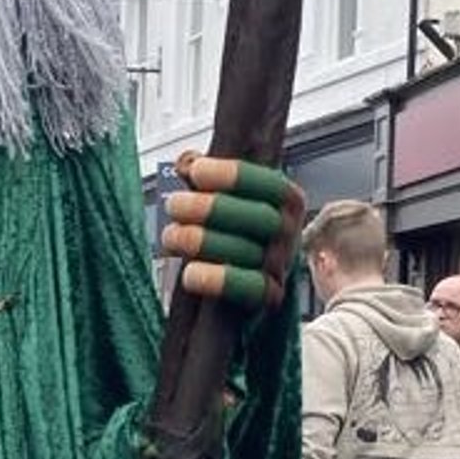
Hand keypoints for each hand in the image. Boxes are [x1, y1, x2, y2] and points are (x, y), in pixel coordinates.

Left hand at [159, 152, 304, 309]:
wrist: (245, 279)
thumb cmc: (231, 228)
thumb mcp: (222, 194)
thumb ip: (204, 173)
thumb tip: (187, 162)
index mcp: (285, 199)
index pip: (268, 184)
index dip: (231, 175)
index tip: (196, 170)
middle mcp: (289, 231)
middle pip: (257, 218)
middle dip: (210, 208)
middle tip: (174, 204)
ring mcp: (280, 265)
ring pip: (247, 252)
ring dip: (202, 241)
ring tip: (170, 236)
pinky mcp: (269, 296)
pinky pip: (249, 289)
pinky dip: (217, 280)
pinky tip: (189, 274)